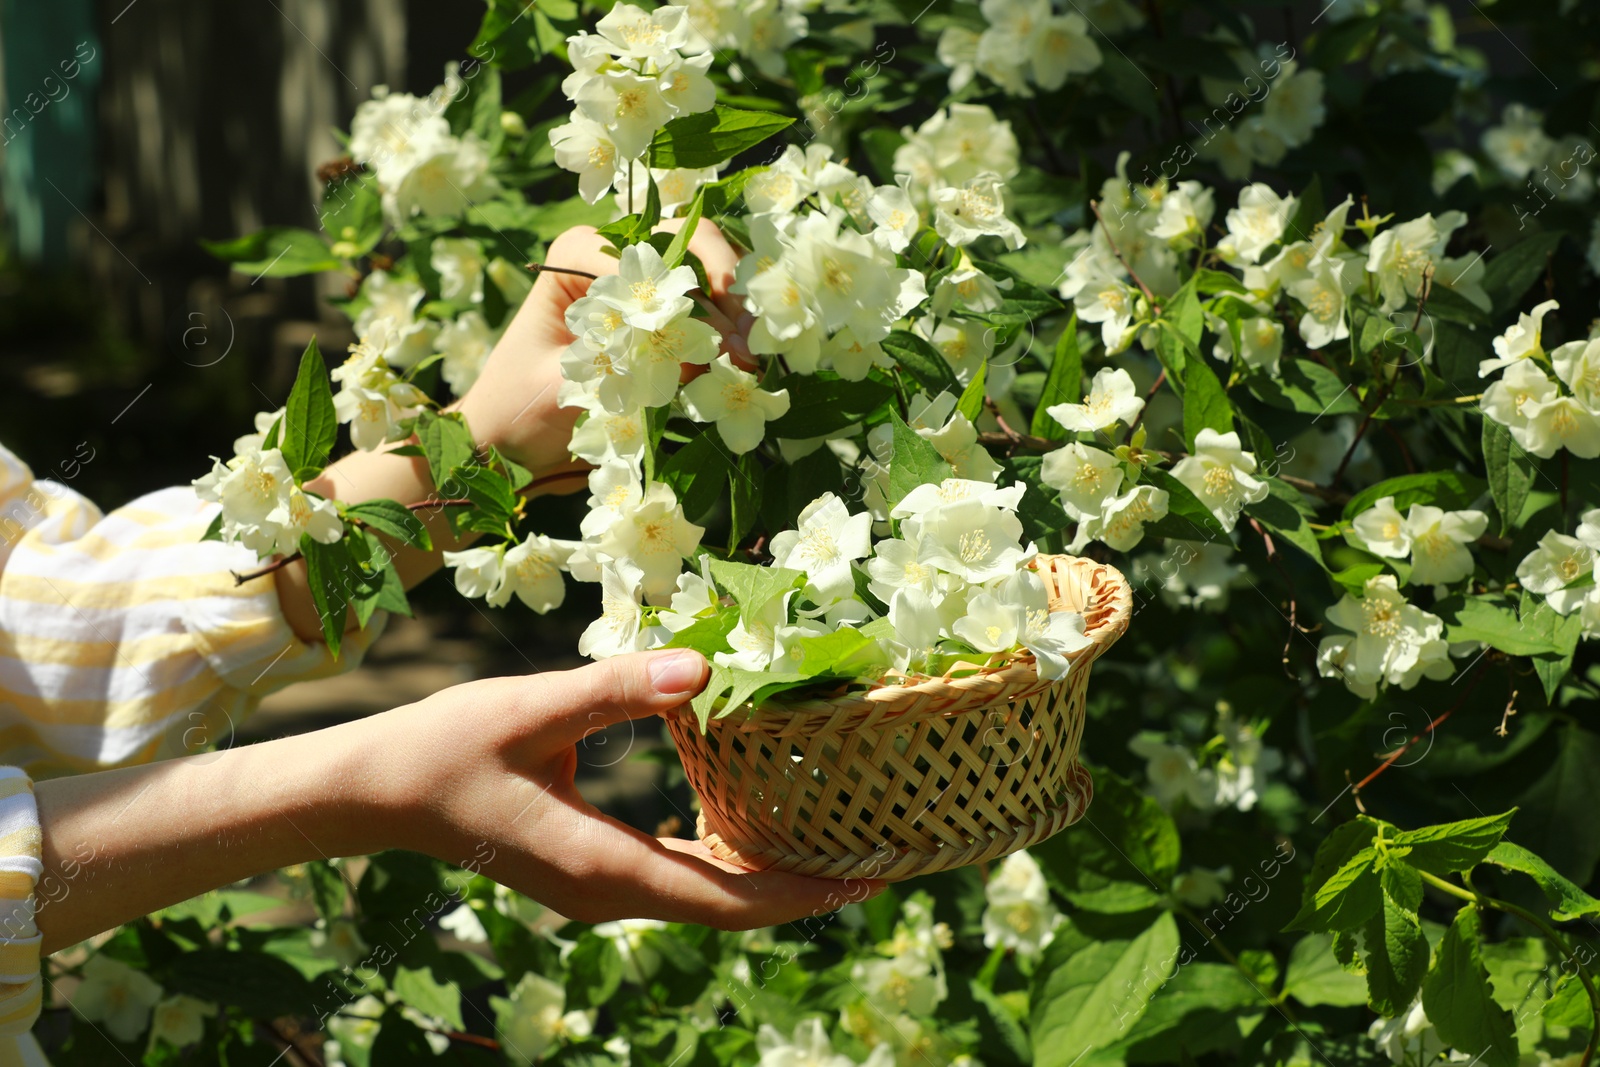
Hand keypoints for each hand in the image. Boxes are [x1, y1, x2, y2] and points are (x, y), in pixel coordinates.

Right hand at [374, 649, 877, 927]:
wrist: (377, 792)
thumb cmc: (445, 748)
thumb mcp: (530, 708)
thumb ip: (614, 691)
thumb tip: (699, 670)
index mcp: (597, 866)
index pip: (721, 897)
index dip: (798, 891)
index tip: (865, 878)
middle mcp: (604, 893)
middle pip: (725, 907)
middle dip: (802, 888)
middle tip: (878, 859)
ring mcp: (595, 888)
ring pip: (702, 898)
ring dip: (769, 880)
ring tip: (837, 847)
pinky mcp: (587, 871)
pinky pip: (676, 879)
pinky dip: (726, 864)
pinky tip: (757, 833)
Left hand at [455, 221, 753, 487]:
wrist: (504, 440)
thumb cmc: (517, 410)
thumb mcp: (569, 387)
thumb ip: (628, 366)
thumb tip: (699, 358)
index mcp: (574, 257)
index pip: (648, 255)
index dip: (691, 292)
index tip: (720, 338)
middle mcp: (610, 257)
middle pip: (687, 246)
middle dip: (724, 291)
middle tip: (748, 343)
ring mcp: (636, 285)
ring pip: (703, 272)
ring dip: (733, 311)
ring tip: (751, 357)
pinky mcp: (653, 318)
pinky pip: (701, 308)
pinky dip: (725, 329)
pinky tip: (742, 360)